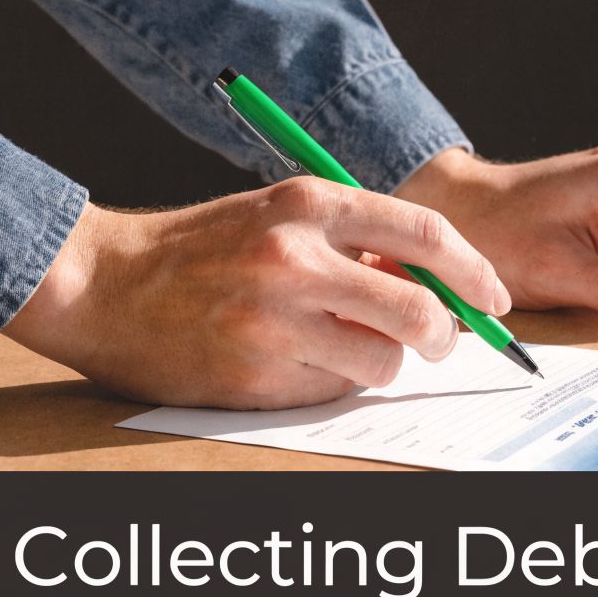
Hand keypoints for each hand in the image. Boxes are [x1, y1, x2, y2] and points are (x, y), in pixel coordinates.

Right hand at [4, 178, 509, 408]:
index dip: (475, 273)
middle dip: (444, 336)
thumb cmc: (203, 250)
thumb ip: (356, 243)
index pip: (426, 235)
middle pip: (421, 312)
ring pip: (383, 362)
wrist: (102, 285)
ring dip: (380, 362)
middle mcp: (294, 259)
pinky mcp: (255, 375)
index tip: (495, 301)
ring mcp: (273, 321)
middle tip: (439, 342)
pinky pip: (334, 392)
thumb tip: (438, 288)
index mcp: (308, 204)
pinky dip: (332, 383)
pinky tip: (294, 361)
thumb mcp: (280, 217)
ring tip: (340, 345)